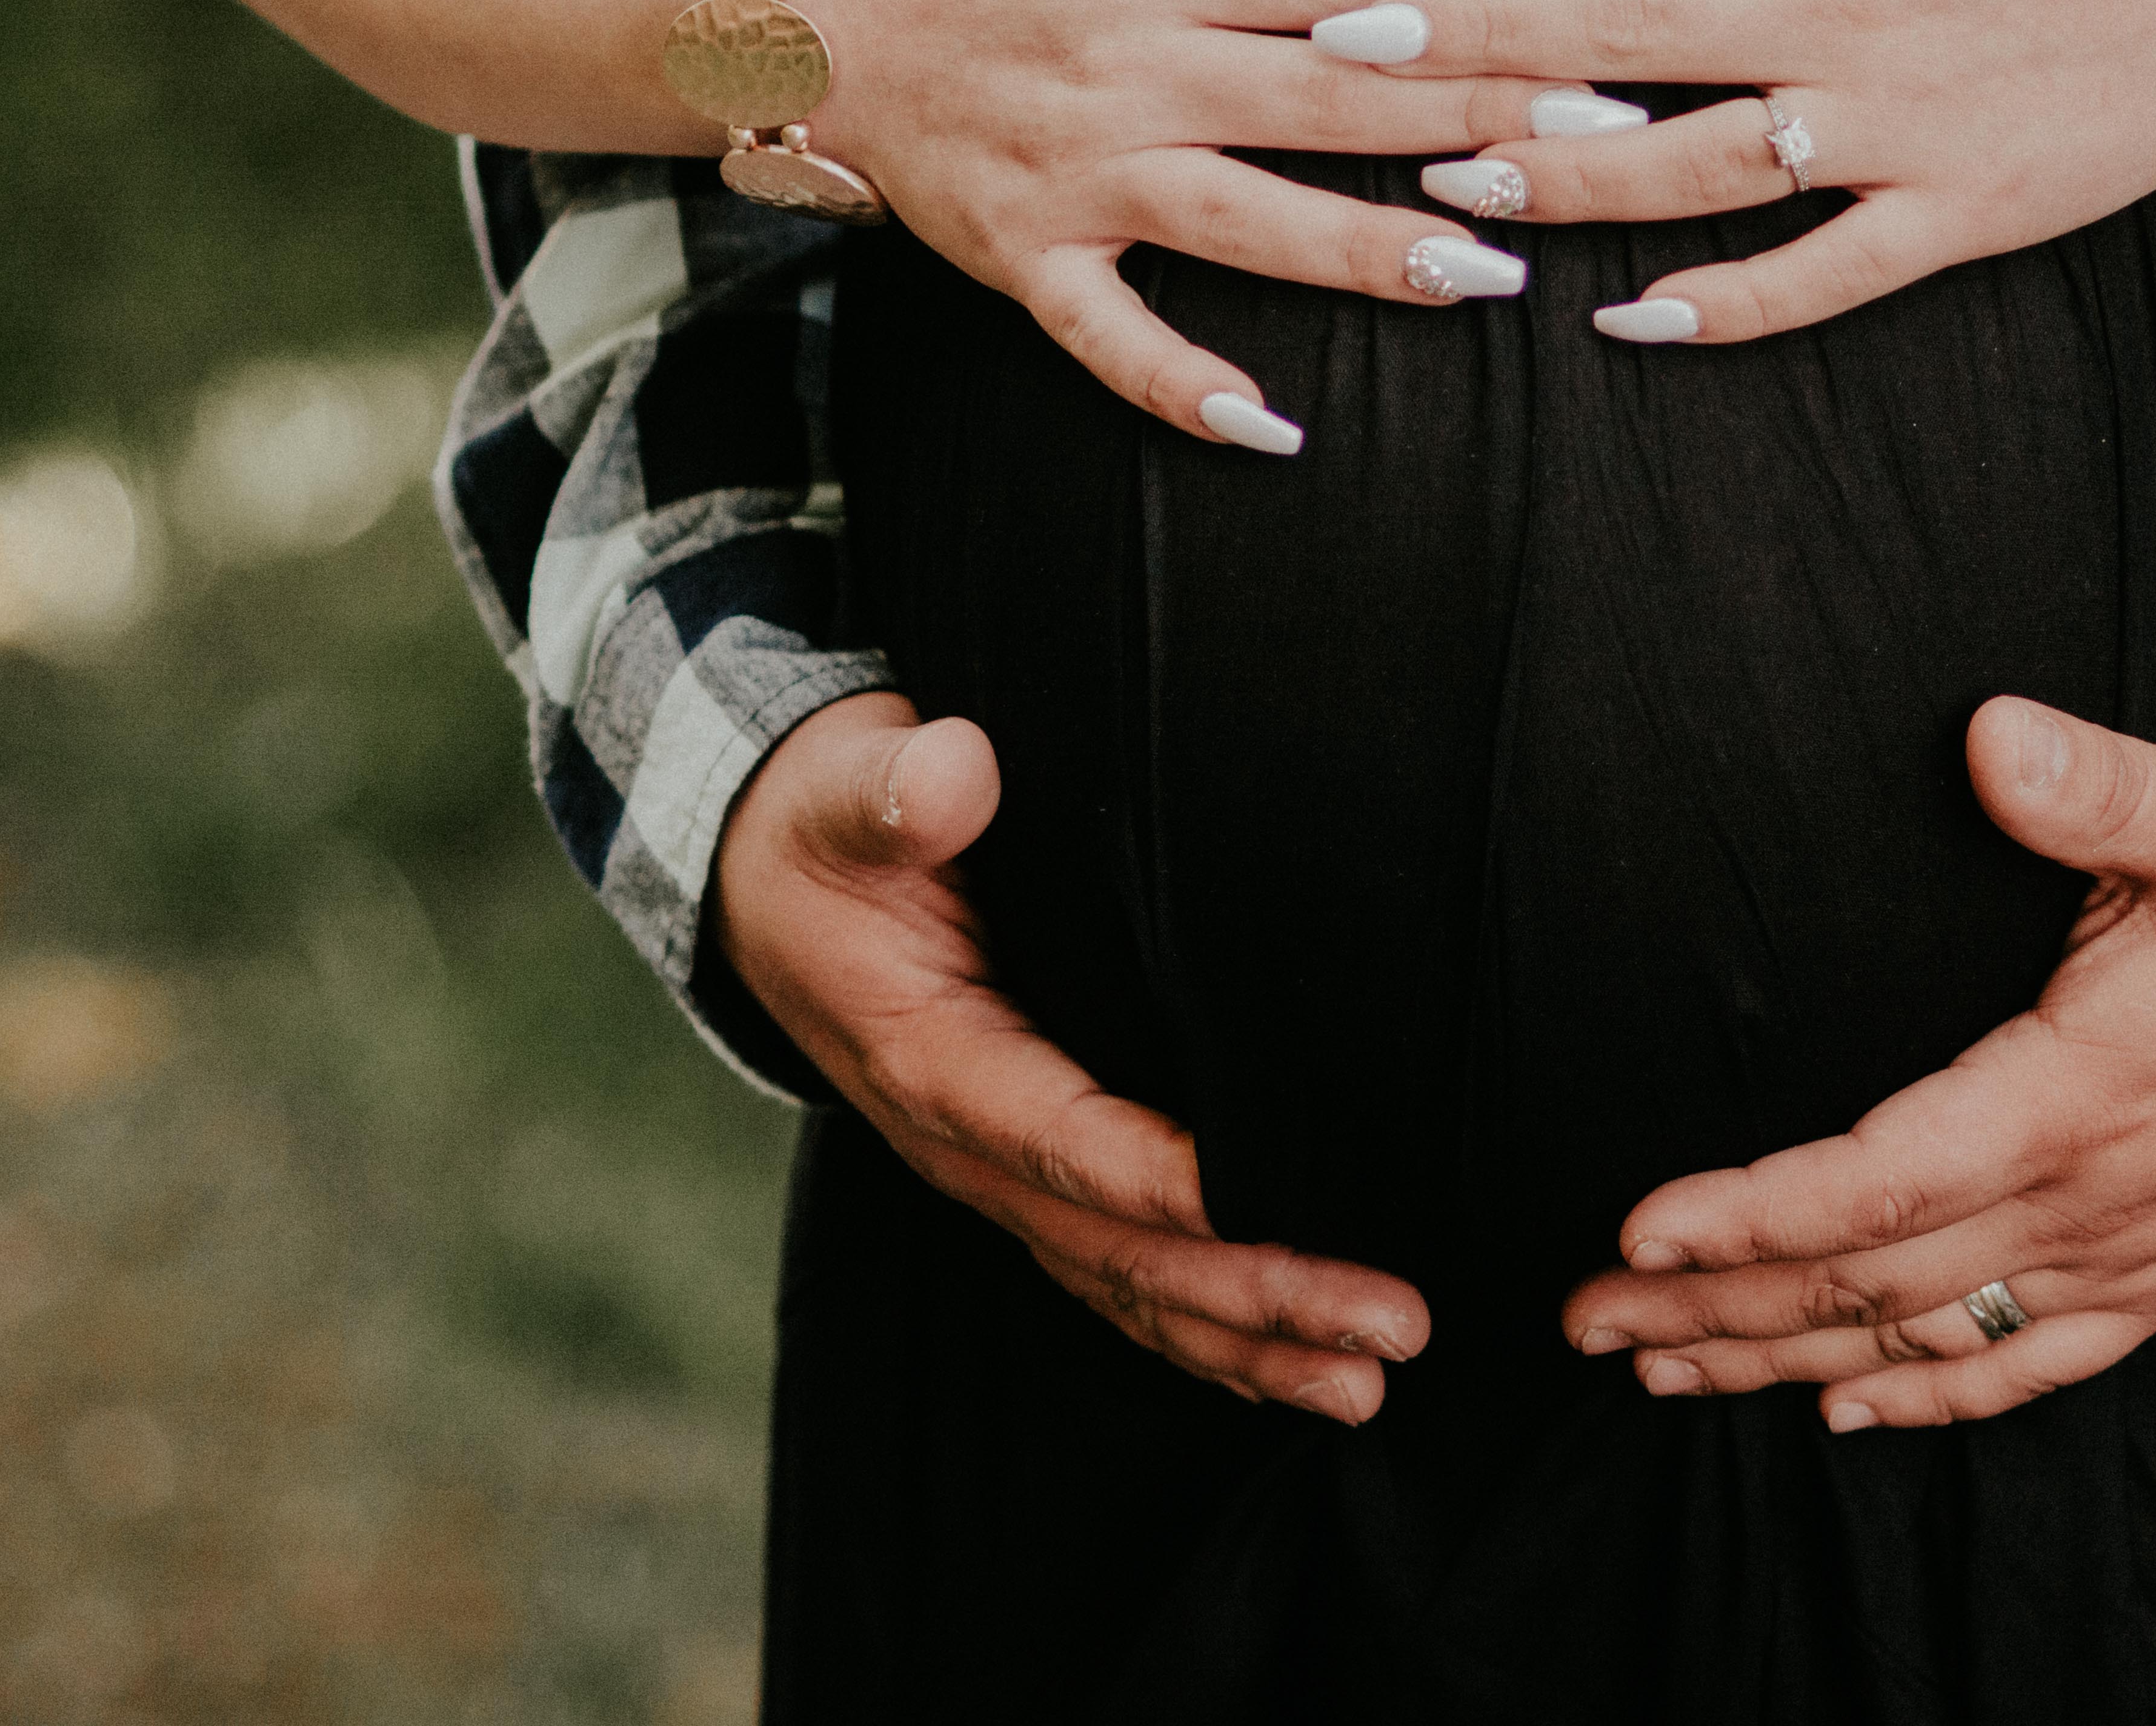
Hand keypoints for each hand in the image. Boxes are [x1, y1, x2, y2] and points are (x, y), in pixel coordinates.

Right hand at [717, 693, 1429, 1421]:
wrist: (767, 879)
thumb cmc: (828, 825)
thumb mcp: (843, 792)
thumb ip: (895, 790)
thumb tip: (952, 774)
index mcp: (926, 1054)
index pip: (1054, 1132)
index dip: (1153, 1177)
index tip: (1259, 1203)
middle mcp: (963, 1142)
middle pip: (1116, 1245)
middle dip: (1254, 1294)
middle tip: (1388, 1329)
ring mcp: (997, 1173)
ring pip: (1128, 1285)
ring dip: (1250, 1339)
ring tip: (1368, 1381)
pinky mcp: (1029, 1174)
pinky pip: (1118, 1274)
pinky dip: (1205, 1331)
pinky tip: (1295, 1367)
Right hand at [803, 0, 1574, 448]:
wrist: (788, 5)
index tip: (1588, 1)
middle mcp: (1125, 65)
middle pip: (1333, 96)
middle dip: (1475, 116)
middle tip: (1601, 138)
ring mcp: (1076, 173)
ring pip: (1251, 222)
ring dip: (1373, 252)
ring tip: (1493, 272)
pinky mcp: (1026, 255)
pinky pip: (1111, 338)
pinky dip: (1183, 388)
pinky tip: (1275, 431)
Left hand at [1330, 0, 2155, 343]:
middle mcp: (1845, 16)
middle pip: (1623, 30)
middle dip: (1475, 39)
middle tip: (1348, 49)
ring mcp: (1894, 129)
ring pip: (1695, 163)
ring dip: (1564, 175)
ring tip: (1448, 185)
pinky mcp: (1949, 217)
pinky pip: (1819, 275)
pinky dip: (1724, 301)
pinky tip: (1629, 317)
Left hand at [1557, 696, 2155, 1429]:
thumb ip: (2094, 788)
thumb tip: (1990, 736)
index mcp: (2080, 1091)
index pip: (1882, 1176)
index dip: (1755, 1214)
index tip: (1639, 1229)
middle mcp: (2092, 1200)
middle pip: (1869, 1278)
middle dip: (1716, 1304)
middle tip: (1582, 1319)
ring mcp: (2128, 1256)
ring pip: (1925, 1339)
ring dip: (1784, 1359)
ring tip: (1657, 1367)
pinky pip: (2029, 1367)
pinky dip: (1928, 1400)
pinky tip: (1841, 1411)